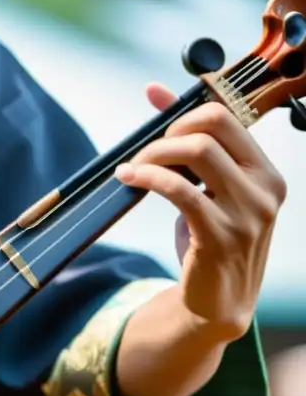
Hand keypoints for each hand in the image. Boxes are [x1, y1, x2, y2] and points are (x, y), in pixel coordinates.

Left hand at [115, 83, 286, 341]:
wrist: (218, 304)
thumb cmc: (210, 242)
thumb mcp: (208, 192)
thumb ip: (189, 147)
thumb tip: (154, 90)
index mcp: (267, 173)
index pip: (229, 116)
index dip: (185, 113)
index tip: (157, 127)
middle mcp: (266, 188)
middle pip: (214, 127)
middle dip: (169, 131)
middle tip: (143, 151)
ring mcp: (248, 213)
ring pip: (198, 153)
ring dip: (154, 153)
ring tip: (132, 167)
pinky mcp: (220, 235)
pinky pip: (180, 189)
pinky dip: (149, 177)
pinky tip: (128, 179)